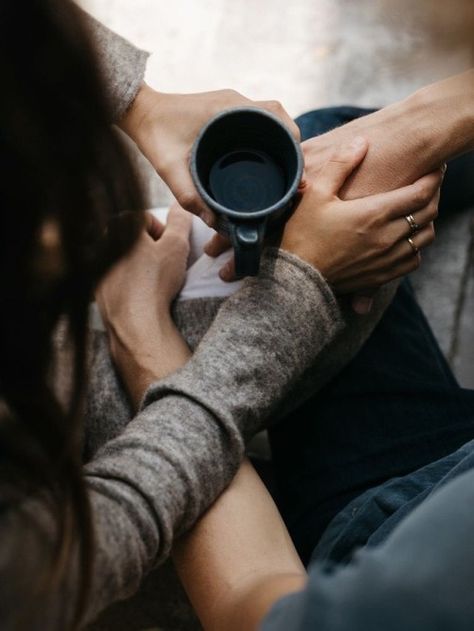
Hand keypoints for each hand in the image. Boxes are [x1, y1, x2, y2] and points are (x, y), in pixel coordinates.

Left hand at [96, 204, 191, 406]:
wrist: (135, 320)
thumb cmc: (155, 281)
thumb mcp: (177, 246)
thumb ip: (180, 221)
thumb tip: (180, 206)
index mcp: (119, 227)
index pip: (143, 218)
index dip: (161, 230)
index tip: (169, 246)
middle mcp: (101, 243)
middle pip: (130, 236)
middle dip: (147, 245)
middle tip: (161, 261)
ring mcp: (95, 265)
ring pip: (120, 255)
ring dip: (136, 261)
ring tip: (150, 277)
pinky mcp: (94, 286)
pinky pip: (112, 275)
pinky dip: (125, 279)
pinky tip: (138, 291)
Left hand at [120, 84, 299, 224]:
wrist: (139, 112)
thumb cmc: (153, 135)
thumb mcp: (169, 168)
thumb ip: (189, 196)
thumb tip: (215, 223)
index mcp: (229, 108)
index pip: (276, 114)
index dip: (292, 137)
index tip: (295, 163)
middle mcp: (235, 103)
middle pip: (279, 119)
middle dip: (289, 145)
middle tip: (290, 174)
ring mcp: (232, 105)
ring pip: (270, 121)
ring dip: (279, 141)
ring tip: (281, 171)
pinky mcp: (227, 112)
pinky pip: (256, 123)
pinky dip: (265, 139)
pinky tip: (262, 162)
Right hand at [281, 137, 440, 294]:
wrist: (296, 278)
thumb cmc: (302, 234)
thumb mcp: (316, 193)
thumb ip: (340, 165)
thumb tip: (361, 141)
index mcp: (374, 213)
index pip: (421, 192)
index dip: (434, 177)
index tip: (436, 168)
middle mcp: (387, 237)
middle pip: (428, 213)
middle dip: (434, 195)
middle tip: (430, 184)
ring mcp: (387, 259)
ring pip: (425, 237)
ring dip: (427, 221)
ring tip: (418, 210)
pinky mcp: (382, 276)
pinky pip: (414, 260)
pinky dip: (416, 247)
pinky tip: (405, 239)